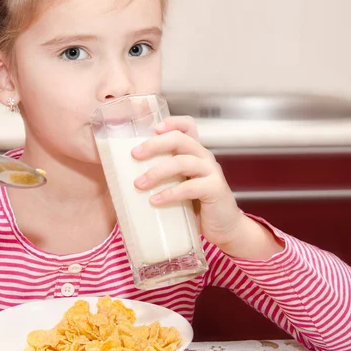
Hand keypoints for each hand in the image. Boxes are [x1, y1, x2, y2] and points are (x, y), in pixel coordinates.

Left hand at [131, 116, 243, 249]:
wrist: (225, 228)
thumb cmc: (197, 205)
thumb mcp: (180, 184)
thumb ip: (164, 175)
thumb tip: (126, 175)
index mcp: (195, 152)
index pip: (187, 126)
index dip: (172, 122)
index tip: (153, 128)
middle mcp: (204, 157)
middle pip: (180, 139)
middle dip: (154, 145)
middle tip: (134, 155)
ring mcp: (212, 172)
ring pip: (182, 162)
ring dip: (157, 172)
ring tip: (139, 184)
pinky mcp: (215, 189)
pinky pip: (190, 187)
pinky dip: (170, 193)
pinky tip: (155, 200)